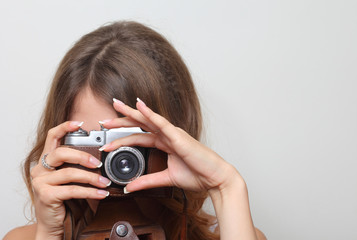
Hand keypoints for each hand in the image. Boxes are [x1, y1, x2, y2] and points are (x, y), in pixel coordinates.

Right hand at [30, 121, 110, 238]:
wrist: (53, 225)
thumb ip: (79, 166)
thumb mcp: (72, 180)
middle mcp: (40, 169)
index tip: (79, 124)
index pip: (52, 137)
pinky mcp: (46, 195)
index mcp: (46, 161)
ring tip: (105, 182)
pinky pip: (72, 190)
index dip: (65, 127)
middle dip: (83, 156)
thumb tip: (103, 157)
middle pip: (61, 153)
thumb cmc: (65, 200)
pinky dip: (90, 192)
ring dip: (92, 178)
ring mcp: (41, 182)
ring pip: (69, 173)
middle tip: (98, 163)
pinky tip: (101, 194)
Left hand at [99, 98, 240, 192]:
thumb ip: (147, 181)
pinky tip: (139, 106)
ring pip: (148, 120)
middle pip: (140, 125)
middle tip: (104, 121)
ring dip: (131, 114)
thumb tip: (130, 188)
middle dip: (121, 122)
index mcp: (165, 143)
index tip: (107, 142)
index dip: (122, 138)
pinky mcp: (178, 136)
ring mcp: (173, 134)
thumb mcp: (166, 179)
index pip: (140, 137)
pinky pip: (161, 123)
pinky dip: (150, 114)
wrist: (215, 178)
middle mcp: (167, 135)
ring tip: (116, 107)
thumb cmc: (197, 175)